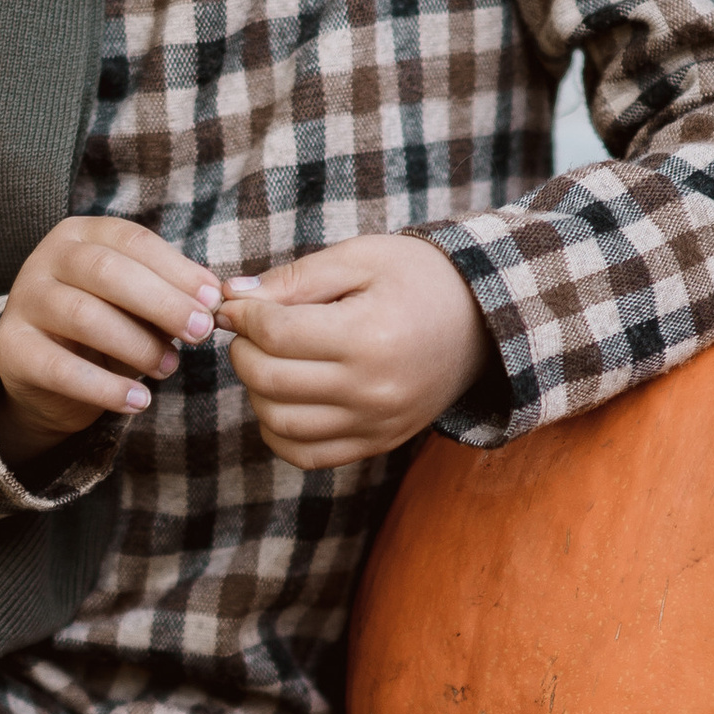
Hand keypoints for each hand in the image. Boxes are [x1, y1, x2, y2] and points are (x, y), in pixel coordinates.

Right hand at [0, 216, 221, 466]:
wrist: (44, 375)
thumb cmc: (103, 328)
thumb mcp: (137, 305)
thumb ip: (169, 295)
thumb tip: (214, 299)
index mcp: (81, 235)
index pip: (132, 241)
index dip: (177, 269)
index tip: (213, 300)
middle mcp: (47, 259)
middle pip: (107, 271)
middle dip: (162, 302)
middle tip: (201, 332)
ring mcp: (24, 302)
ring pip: (84, 316)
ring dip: (136, 345)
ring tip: (169, 368)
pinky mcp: (11, 349)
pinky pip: (60, 368)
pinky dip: (104, 388)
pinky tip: (137, 401)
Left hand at [218, 233, 493, 468]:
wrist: (484, 321)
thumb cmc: (419, 279)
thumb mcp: (361, 258)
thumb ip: (295, 279)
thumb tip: (230, 298)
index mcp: (369, 336)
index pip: (275, 335)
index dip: (243, 316)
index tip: (236, 304)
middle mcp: (373, 389)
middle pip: (269, 380)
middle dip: (242, 351)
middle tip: (249, 330)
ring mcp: (376, 424)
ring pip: (279, 423)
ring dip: (255, 391)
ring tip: (267, 361)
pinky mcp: (378, 443)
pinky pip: (306, 456)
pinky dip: (278, 432)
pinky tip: (282, 398)